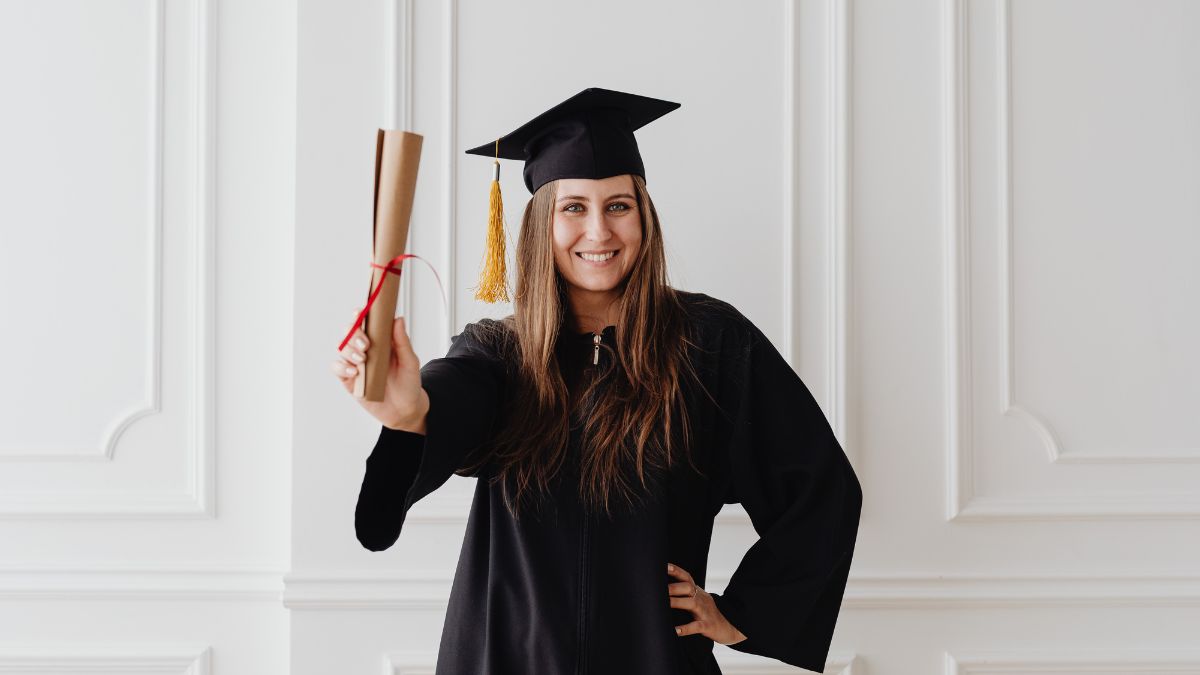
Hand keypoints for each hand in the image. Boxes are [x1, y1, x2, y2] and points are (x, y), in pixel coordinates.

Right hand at [332, 308, 429, 431]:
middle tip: (366, 344)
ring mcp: (356, 364)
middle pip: (350, 333)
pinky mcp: (349, 380)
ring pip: (342, 349)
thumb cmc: (409, 383)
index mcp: (380, 341)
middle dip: (354, 334)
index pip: (365, 323)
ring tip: (362, 359)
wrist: (405, 410)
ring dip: (349, 351)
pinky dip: (342, 367)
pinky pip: (337, 369)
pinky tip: (355, 372)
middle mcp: (365, 350)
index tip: (360, 312)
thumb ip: (402, 341)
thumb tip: (398, 319)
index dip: (360, 315)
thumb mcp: (410, 361)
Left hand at [667, 562, 746, 645]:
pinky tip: (676, 630)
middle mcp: (701, 599)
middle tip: (658, 589)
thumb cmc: (707, 613)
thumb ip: (683, 594)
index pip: (687, 577)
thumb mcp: (698, 600)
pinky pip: (697, 626)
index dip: (676, 571)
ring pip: (692, 603)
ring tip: (664, 604)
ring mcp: (705, 612)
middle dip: (674, 587)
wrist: (729, 627)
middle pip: (688, 587)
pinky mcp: (708, 626)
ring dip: (677, 602)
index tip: (664, 566)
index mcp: (698, 592)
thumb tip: (661, 590)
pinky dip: (686, 628)